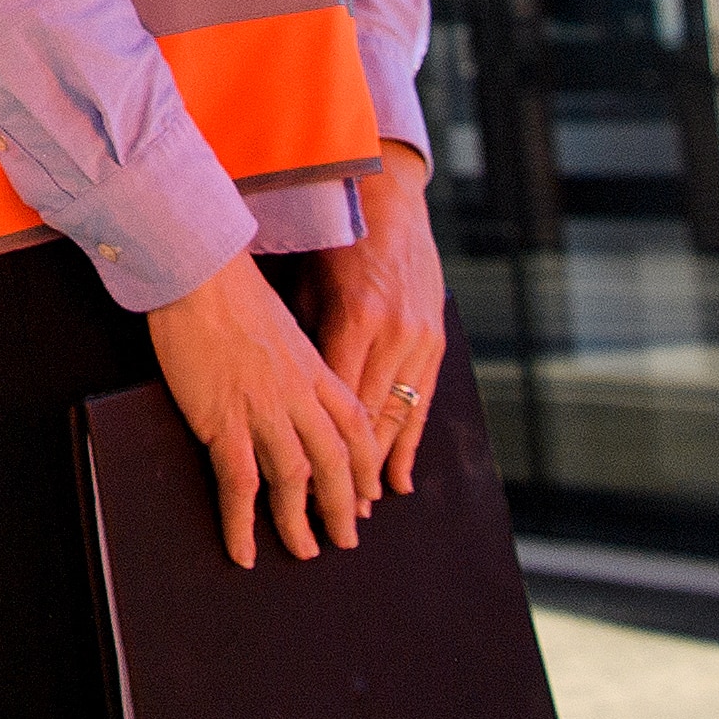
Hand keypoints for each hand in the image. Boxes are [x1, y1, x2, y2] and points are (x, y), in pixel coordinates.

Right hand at [143, 255, 372, 566]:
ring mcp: (263, 409)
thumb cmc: (231, 286)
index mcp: (313, 367)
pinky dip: (243, 524)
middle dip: (343, 505)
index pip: (355, 425)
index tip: (368, 491)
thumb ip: (292, 356)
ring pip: (294, 480)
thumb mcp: (280, 320)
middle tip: (346, 537)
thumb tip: (290, 375)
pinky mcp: (225, 420)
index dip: (365, 463)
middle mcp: (298, 393)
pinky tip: (243, 550)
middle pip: (334, 462)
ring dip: (300, 523)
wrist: (200, 270)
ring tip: (304, 552)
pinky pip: (240, 485)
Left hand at [299, 144, 448, 499]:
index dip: (322, 449)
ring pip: (399, 418)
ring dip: (379, 466)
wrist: (387, 200)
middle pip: (370, 421)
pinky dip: (408, 442)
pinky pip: (421, 402)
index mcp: (357, 321)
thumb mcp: (306, 287)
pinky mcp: (434, 339)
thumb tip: (283, 398)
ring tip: (360, 509)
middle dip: (351, 473)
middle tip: (331, 518)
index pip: (337, 402)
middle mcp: (394, 335)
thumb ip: (304, 342)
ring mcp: (419, 338)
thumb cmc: (331, 241)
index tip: (305, 488)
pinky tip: (397, 478)